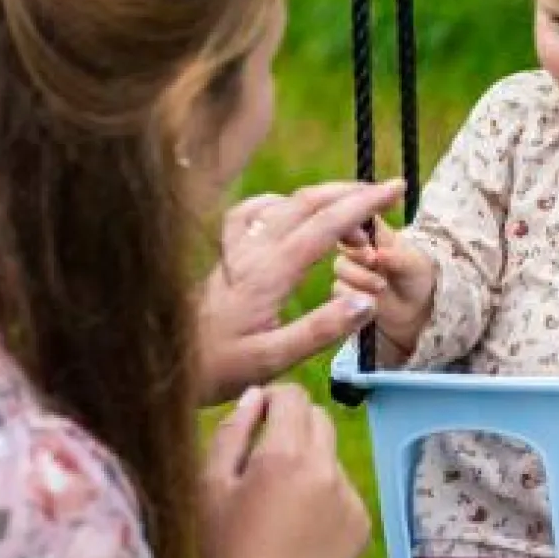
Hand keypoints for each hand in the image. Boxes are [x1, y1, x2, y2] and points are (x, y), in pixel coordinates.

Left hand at [197, 178, 404, 404]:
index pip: (324, 224)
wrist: (163, 364)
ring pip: (283, 202)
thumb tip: (366, 300)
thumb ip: (321, 330)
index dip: (363, 204)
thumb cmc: (218, 368)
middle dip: (351, 191)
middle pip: (306, 201)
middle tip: (386, 193)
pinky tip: (291, 210)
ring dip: (323, 196)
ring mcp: (234, 248)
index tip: (395, 189)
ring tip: (352, 206)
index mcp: (268, 274)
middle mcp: (251, 251)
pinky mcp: (224, 254)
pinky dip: (281, 203)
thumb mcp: (273, 360)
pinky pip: (252, 212)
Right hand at [199, 383, 371, 557]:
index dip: (273, 399)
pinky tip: (296, 531)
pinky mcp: (362, 524)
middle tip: (264, 458)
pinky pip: (342, 492)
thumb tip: (254, 397)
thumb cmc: (224, 554)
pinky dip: (322, 497)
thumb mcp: (210, 488)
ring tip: (277, 506)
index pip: (293, 396)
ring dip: (308, 463)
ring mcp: (350, 498)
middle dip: (293, 425)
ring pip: (330, 456)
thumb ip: (232, 433)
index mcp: (286, 456)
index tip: (256, 418)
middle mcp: (327, 470)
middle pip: (319, 419)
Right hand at [333, 215, 436, 358]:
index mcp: (374, 232)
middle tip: (374, 260)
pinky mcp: (344, 291)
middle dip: (357, 252)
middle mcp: (357, 248)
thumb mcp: (412, 264)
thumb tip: (378, 254)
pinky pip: (340, 290)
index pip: (358, 217)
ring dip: (360, 277)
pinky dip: (356, 295)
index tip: (366, 236)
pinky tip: (371, 301)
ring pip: (340, 267)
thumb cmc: (415, 277)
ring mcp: (349, 269)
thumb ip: (396, 257)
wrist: (416, 309)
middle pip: (343, 241)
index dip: (357, 223)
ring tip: (381, 286)